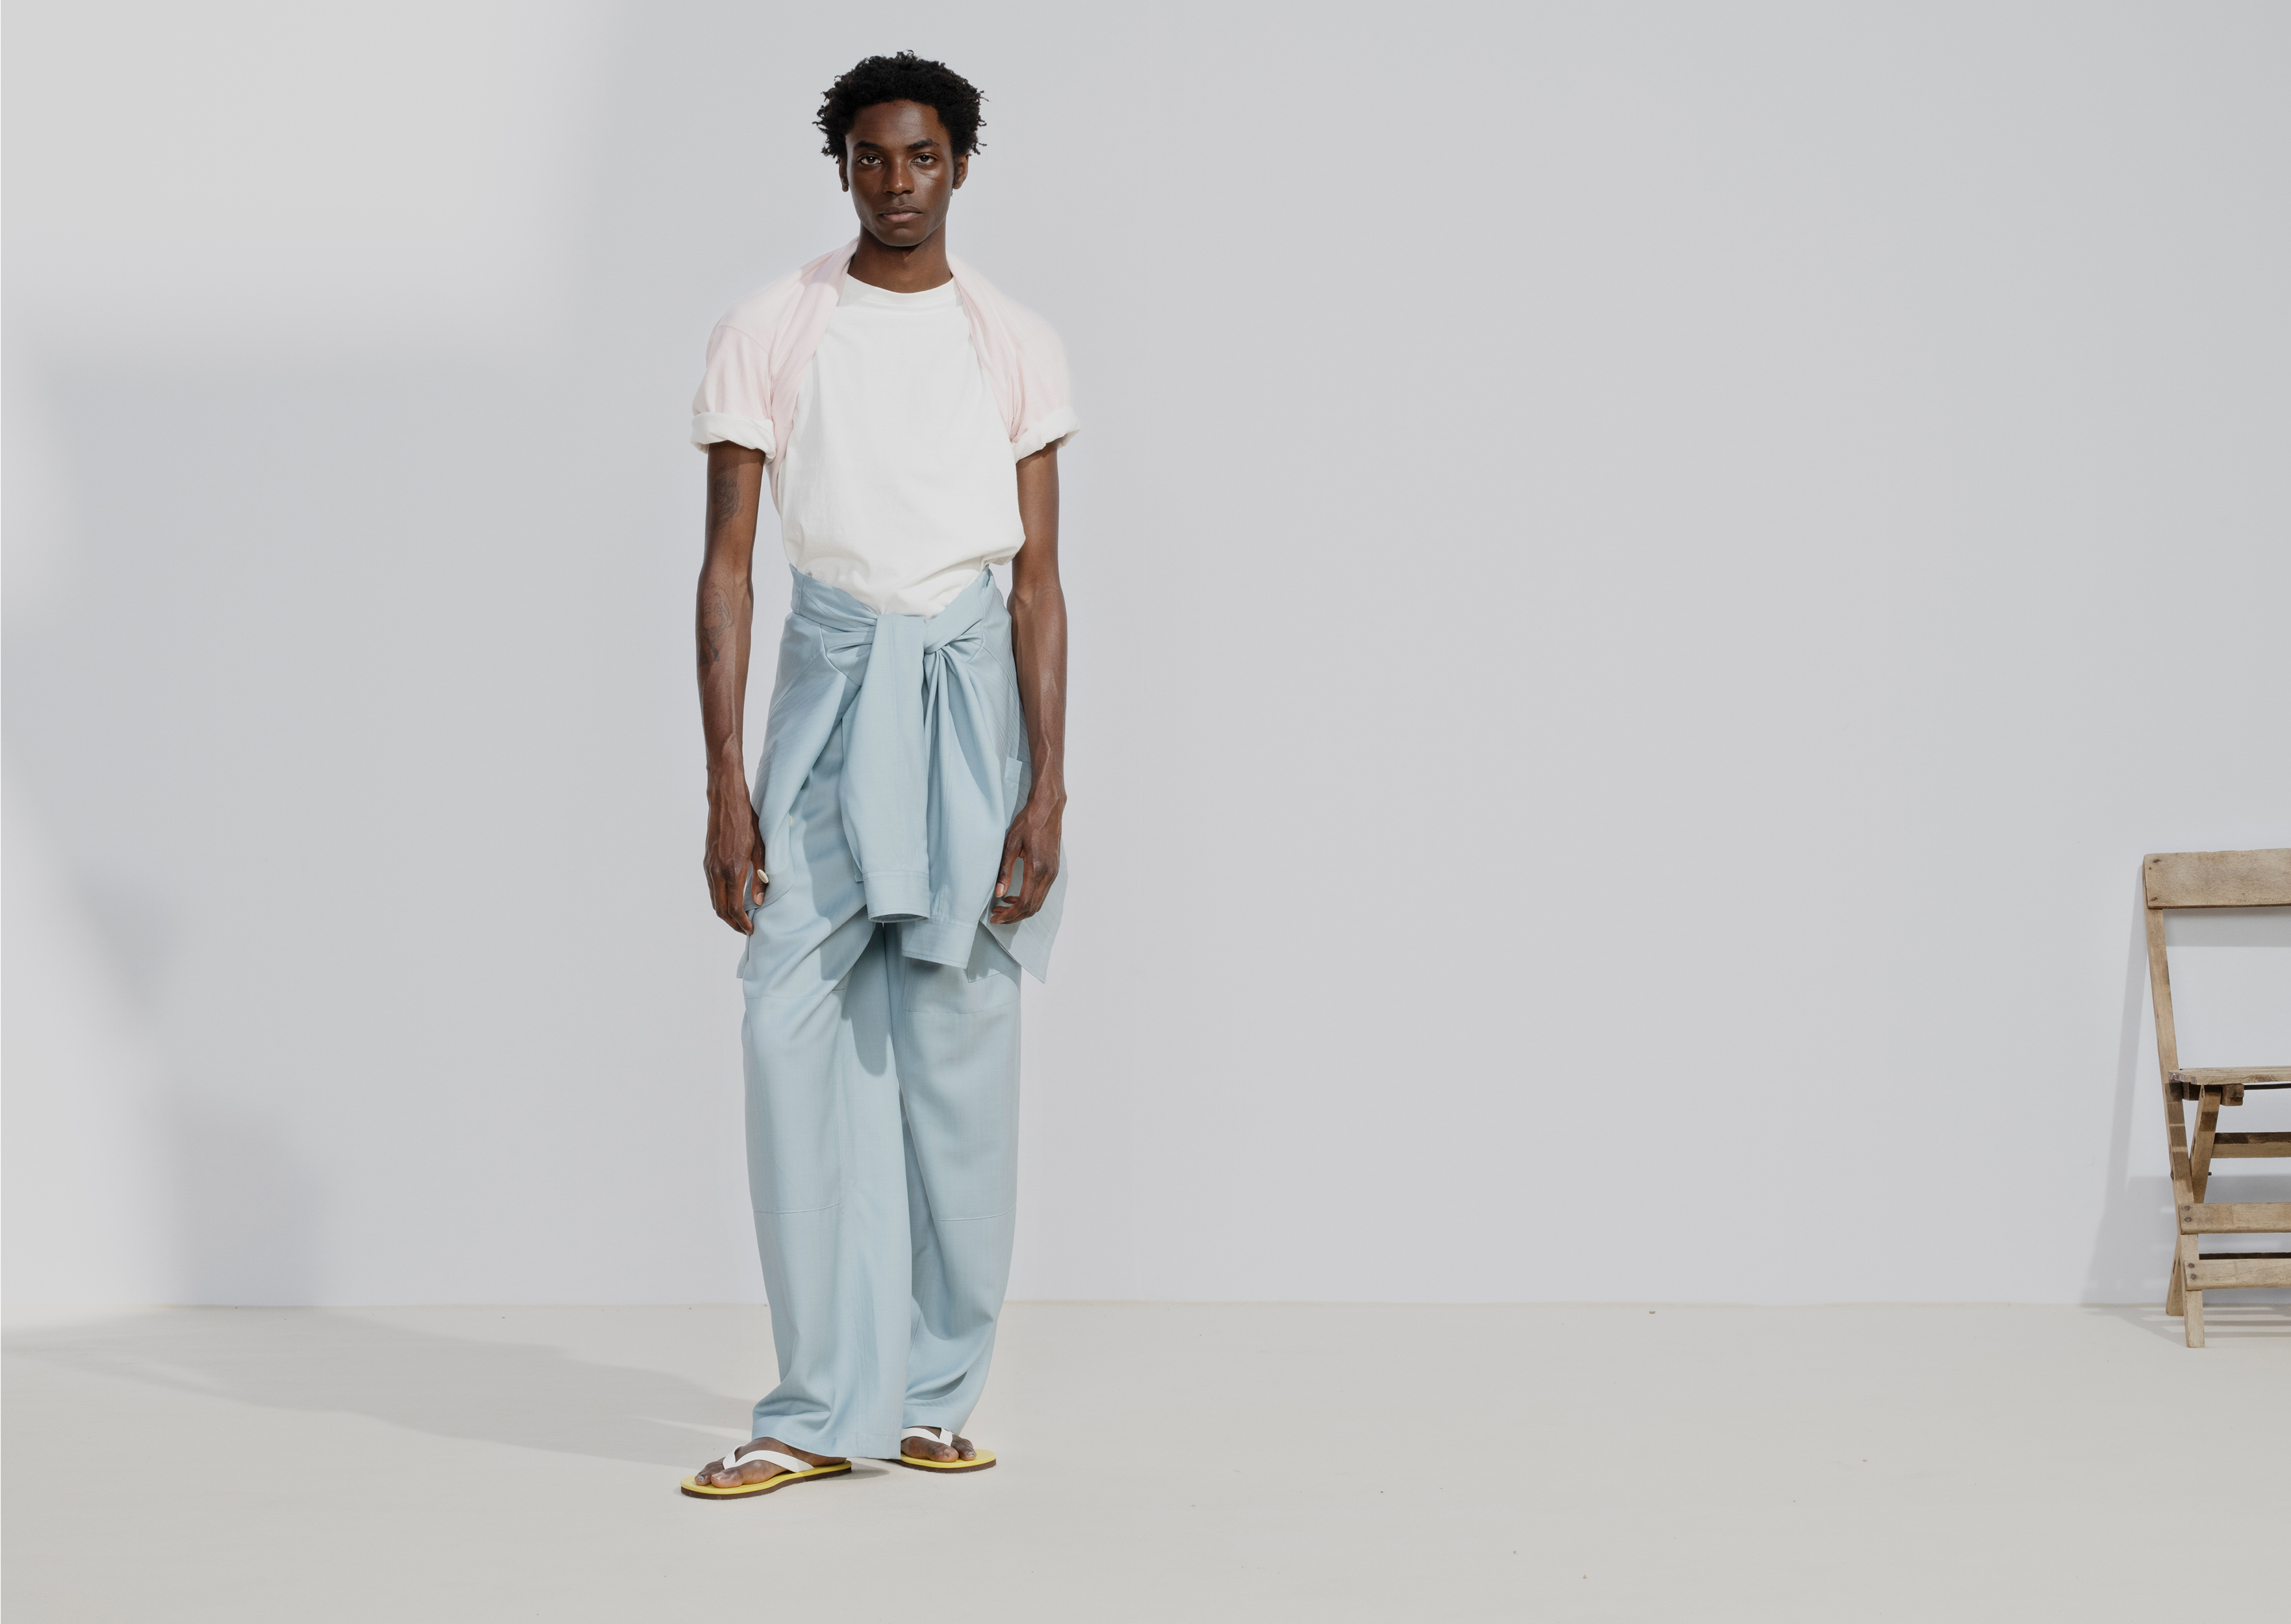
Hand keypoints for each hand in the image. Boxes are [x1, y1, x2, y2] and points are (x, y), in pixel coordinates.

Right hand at [704, 783, 765, 933]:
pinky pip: (711, 888)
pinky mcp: (706, 862)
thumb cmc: (747, 822)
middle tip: (744, 929)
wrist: (726, 802)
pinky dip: (719, 900)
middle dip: (731, 923)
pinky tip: (730, 899)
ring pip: (713, 899)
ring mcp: (709, 867)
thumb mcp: (760, 849)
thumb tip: (759, 900)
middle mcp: (716, 871)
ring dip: (724, 913)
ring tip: (739, 918)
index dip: (742, 922)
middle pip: (719, 908)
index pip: (733, 907)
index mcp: (732, 869)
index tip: (750, 929)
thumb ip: (760, 877)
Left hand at [990, 786, 1063, 923]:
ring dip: (1021, 909)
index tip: (996, 917)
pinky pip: (1042, 893)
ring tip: (1002, 907)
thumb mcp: (1011, 844)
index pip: (1025, 903)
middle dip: (1014, 916)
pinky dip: (1029, 900)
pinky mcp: (1054, 870)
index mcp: (1037, 868)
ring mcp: (1054, 873)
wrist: (1048, 808)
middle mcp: (1049, 874)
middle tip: (997, 916)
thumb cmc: (1028, 822)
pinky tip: (1014, 895)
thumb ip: (1004, 870)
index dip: (1010, 914)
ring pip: (1039, 902)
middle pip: (1033, 907)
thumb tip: (998, 892)